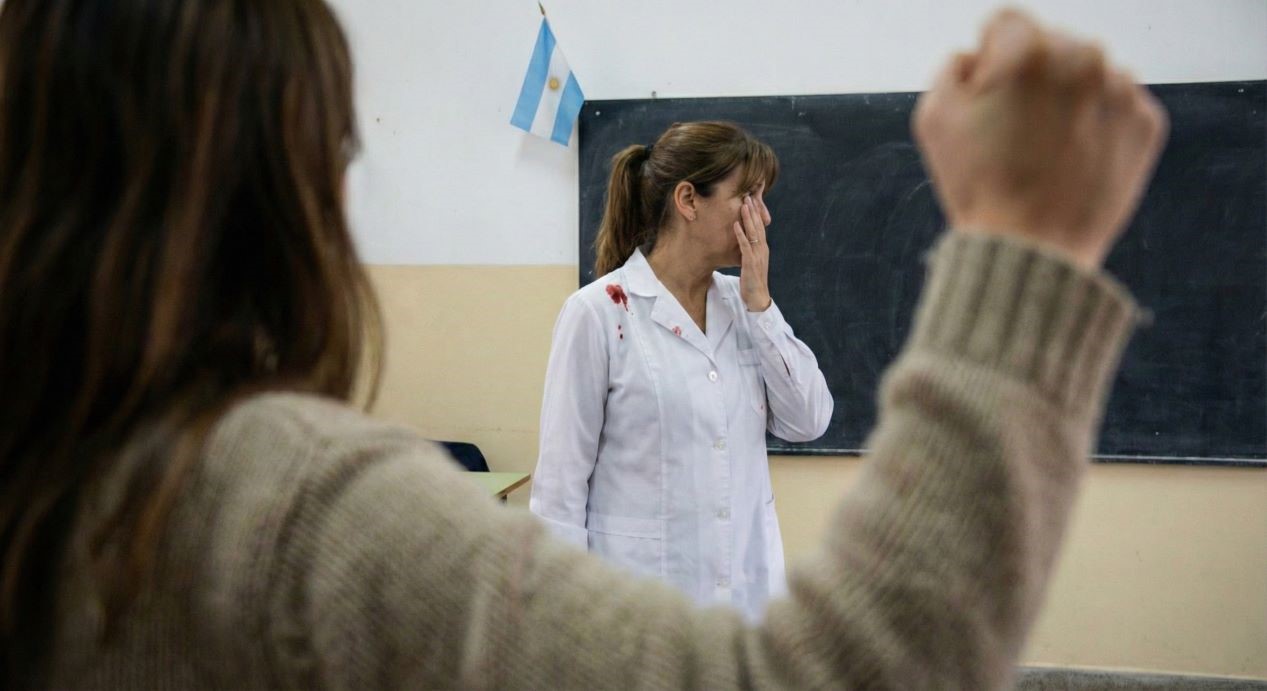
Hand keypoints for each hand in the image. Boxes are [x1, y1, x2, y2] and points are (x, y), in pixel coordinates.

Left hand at [733, 186, 772, 310]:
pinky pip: (745, 245)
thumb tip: (745, 241)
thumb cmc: (753, 281)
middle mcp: (762, 249)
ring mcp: (757, 255)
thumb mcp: (752, 262)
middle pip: (758, 226)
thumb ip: (750, 251)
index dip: (757, 213)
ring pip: (753, 232)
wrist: (758, 298)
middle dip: (753, 210)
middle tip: (748, 195)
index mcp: (763, 248)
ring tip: (744, 204)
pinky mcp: (750, 262)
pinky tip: (736, 224)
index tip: (753, 200)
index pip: (761, 227)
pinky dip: (740, 234)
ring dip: (748, 218)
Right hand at [912, 9, 1167, 268]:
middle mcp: (1084, 57)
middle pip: (1049, 43)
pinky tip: (1071, 158)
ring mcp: (1121, 90)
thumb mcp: (934, 117)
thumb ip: (952, 65)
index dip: (986, 62)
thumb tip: (976, 55)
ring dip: (1065, 96)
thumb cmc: (979, 185)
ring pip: (1085, 72)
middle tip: (1014, 132)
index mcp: (1029, 50)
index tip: (987, 101)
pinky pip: (1114, 104)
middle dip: (1030, 76)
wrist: (1032, 250)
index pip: (1004, 23)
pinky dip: (1093, 124)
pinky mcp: (1146, 122)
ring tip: (1044, 149)